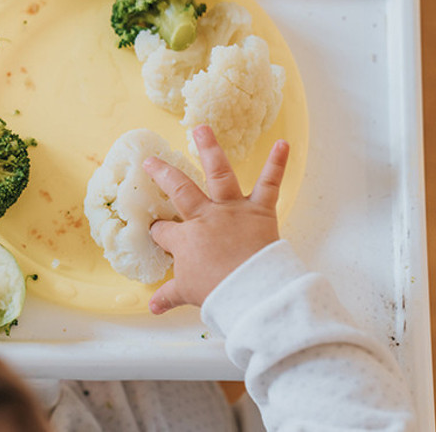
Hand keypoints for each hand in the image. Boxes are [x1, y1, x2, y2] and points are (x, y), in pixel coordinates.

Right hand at [143, 125, 289, 314]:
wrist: (251, 291)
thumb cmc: (218, 293)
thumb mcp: (187, 293)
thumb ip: (169, 295)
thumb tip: (152, 307)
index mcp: (185, 239)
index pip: (165, 232)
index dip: (160, 232)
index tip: (157, 231)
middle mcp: (205, 217)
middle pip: (180, 190)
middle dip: (163, 174)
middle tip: (152, 160)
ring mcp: (232, 210)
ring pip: (218, 174)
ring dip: (210, 150)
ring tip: (201, 128)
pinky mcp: (259, 209)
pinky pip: (269, 183)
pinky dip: (277, 163)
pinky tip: (283, 143)